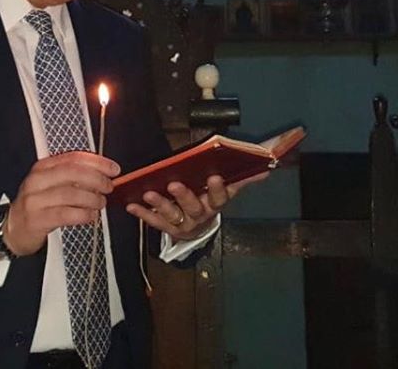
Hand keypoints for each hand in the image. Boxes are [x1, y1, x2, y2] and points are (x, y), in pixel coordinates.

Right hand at [3, 151, 119, 256]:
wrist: (14, 228)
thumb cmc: (39, 205)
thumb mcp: (51, 184)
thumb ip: (72, 176)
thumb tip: (103, 173)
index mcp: (42, 167)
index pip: (72, 158)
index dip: (97, 162)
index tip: (113, 168)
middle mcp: (37, 180)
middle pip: (72, 173)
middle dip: (96, 179)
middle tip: (108, 187)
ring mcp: (35, 200)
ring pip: (71, 194)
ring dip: (92, 199)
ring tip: (100, 203)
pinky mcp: (37, 219)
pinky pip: (66, 214)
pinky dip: (83, 214)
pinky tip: (90, 215)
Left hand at [126, 171, 268, 240]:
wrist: (199, 230)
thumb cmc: (210, 201)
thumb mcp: (226, 190)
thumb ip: (243, 179)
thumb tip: (266, 167)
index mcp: (215, 204)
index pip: (220, 197)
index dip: (217, 188)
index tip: (214, 176)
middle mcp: (200, 216)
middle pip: (194, 207)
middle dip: (184, 196)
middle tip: (173, 185)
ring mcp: (183, 224)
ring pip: (172, 215)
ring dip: (159, 205)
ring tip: (148, 194)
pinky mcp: (168, 229)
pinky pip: (154, 222)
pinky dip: (143, 214)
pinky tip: (131, 205)